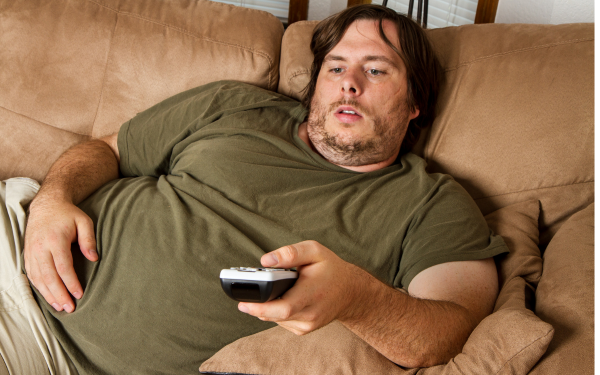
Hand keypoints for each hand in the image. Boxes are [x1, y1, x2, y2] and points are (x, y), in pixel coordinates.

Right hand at [24, 196, 97, 312]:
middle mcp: (40, 248)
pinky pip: (32, 275)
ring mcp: (31, 252)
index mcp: (55, 240)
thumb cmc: (68, 214)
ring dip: (48, 294)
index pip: (63, 267)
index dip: (71, 283)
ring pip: (38, 278)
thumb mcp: (84, 221)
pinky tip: (48, 296)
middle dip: (59, 294)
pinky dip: (39, 287)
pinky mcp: (27, 254)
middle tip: (70, 308)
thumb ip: (89, 240)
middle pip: (49, 276)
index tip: (79, 294)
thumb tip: (94, 259)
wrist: (47, 205)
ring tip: (60, 307)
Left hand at [238, 240, 367, 334]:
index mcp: (312, 294)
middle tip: (242, 298)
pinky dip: (276, 312)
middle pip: (275, 316)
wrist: (351, 291)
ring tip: (269, 291)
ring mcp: (308, 325)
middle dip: (256, 307)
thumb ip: (290, 253)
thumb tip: (265, 261)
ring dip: (267, 307)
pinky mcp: (304, 330)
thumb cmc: (331, 269)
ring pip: (276, 320)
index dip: (260, 307)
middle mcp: (310, 314)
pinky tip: (281, 299)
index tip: (242, 302)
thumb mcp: (314, 251)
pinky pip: (282, 322)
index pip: (283, 308)